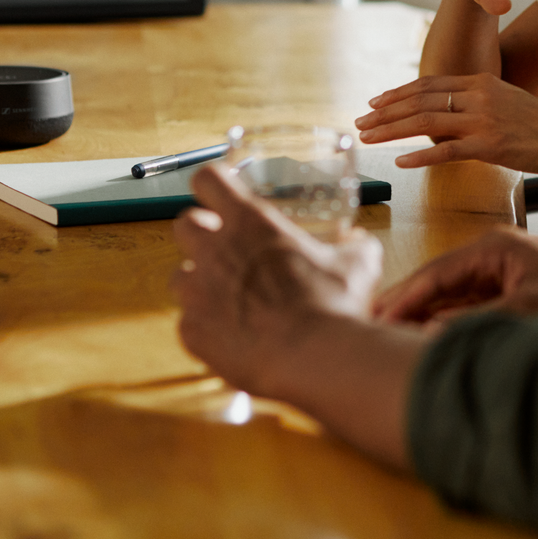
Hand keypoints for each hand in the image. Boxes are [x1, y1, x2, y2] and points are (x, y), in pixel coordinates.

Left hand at [172, 164, 382, 394]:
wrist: (314, 359)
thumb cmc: (333, 306)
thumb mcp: (357, 263)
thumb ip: (353, 245)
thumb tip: (357, 241)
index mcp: (251, 222)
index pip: (208, 179)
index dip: (213, 184)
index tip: (222, 194)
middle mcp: (215, 250)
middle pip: (184, 223)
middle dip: (200, 232)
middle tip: (225, 248)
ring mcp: (197, 292)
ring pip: (180, 275)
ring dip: (200, 282)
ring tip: (229, 298)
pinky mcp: (192, 331)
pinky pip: (187, 322)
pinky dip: (206, 326)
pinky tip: (232, 334)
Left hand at [356, 73, 537, 182]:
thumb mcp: (505, 101)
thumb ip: (473, 103)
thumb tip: (442, 115)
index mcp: (480, 81)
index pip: (428, 83)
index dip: (397, 93)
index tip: (375, 103)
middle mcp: (478, 95)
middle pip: (420, 100)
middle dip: (385, 112)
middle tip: (359, 122)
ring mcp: (483, 120)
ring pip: (426, 121)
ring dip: (391, 130)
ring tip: (368, 138)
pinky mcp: (490, 146)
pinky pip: (447, 150)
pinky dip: (420, 154)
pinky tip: (400, 159)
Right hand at [374, 227, 537, 323]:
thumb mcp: (528, 311)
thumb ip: (477, 323)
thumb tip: (431, 336)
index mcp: (495, 247)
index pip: (438, 272)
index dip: (406, 296)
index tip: (379, 314)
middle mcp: (496, 256)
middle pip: (441, 282)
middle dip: (409, 304)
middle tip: (373, 324)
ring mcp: (504, 274)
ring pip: (454, 297)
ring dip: (427, 316)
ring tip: (393, 334)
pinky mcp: (514, 292)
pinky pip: (472, 307)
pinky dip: (450, 322)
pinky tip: (430, 337)